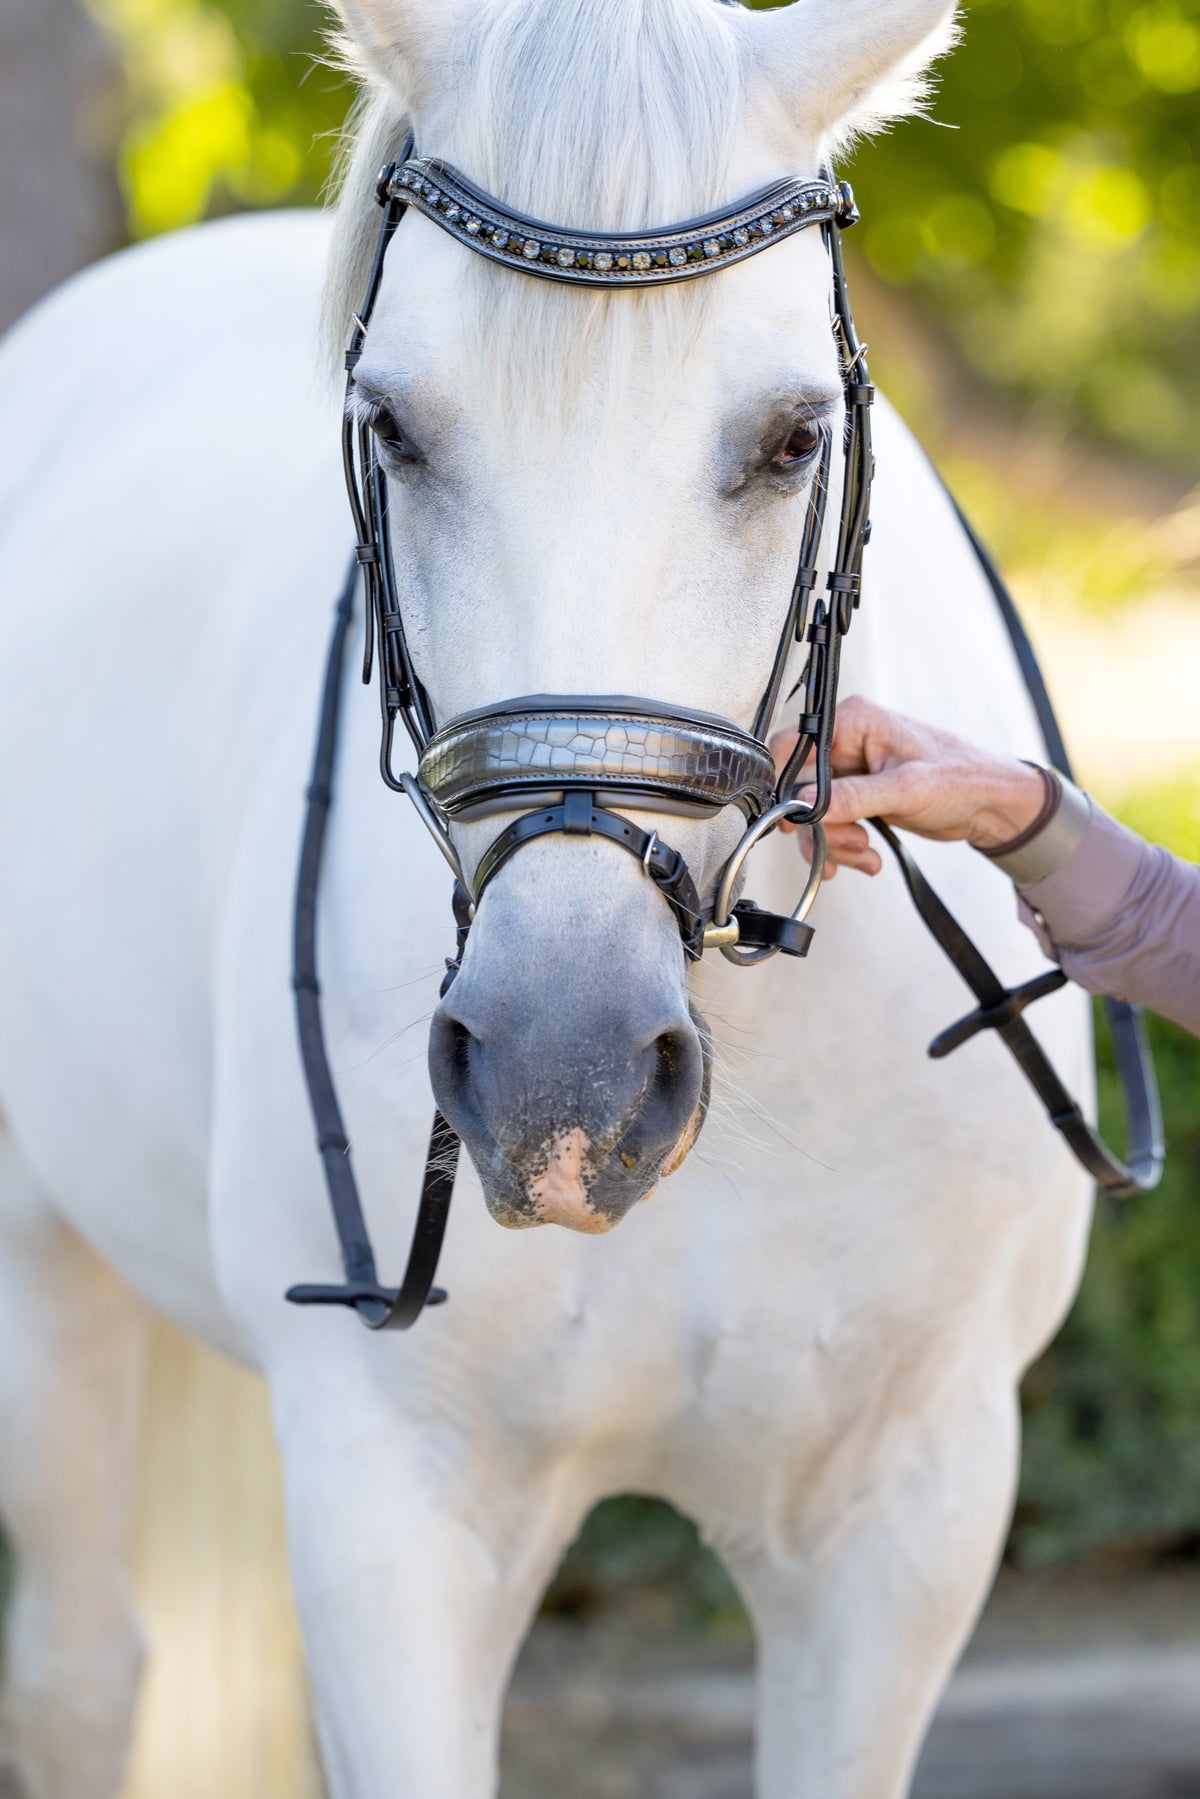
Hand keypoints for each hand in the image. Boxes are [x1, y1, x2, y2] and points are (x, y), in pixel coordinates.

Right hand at [770, 695, 1047, 877]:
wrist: (991, 804)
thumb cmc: (963, 778)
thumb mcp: (907, 788)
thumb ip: (853, 796)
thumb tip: (803, 805)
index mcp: (854, 722)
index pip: (793, 747)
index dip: (785, 785)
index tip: (793, 820)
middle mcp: (846, 743)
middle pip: (799, 789)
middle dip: (823, 827)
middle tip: (851, 845)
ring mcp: (850, 772)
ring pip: (813, 814)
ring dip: (836, 844)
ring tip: (865, 856)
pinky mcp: (857, 796)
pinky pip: (832, 825)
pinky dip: (845, 848)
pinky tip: (868, 858)